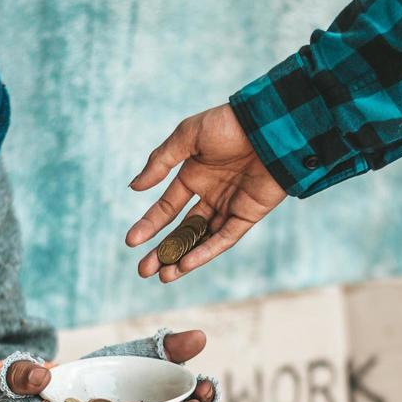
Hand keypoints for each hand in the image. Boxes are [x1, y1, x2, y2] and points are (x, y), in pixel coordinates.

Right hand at [126, 104, 286, 282]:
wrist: (270, 125)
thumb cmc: (229, 124)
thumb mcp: (188, 136)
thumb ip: (161, 161)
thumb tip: (134, 188)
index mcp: (194, 175)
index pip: (168, 208)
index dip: (149, 225)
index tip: (131, 241)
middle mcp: (210, 194)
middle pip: (182, 230)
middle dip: (163, 251)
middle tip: (143, 271)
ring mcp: (229, 206)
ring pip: (202, 239)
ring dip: (183, 258)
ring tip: (163, 276)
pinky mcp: (248, 215)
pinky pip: (225, 238)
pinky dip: (206, 251)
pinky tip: (187, 264)